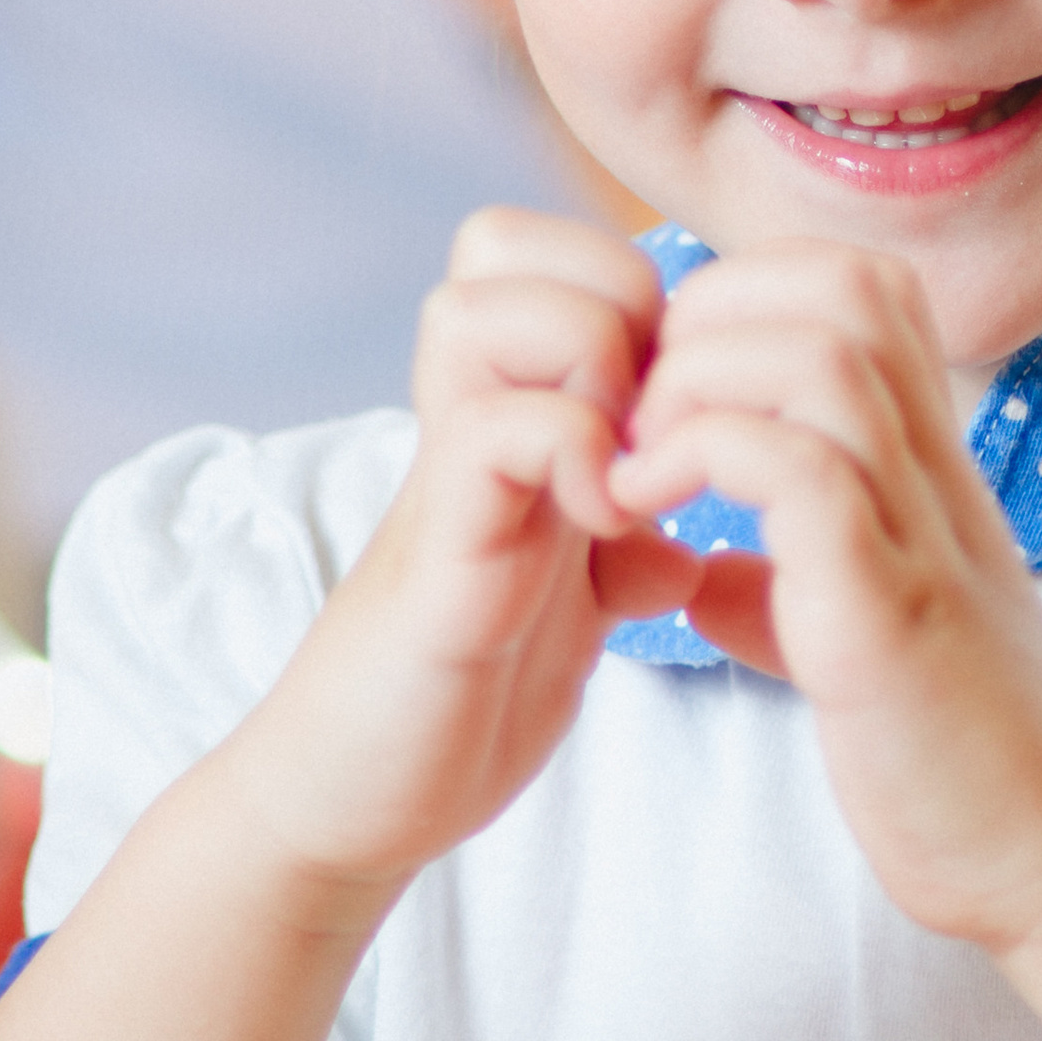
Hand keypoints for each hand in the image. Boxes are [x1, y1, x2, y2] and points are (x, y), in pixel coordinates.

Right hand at [214, 209, 699, 907]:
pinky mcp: (434, 561)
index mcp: (501, 418)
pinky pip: (491, 435)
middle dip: (610, 302)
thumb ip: (613, 554)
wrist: (358, 800)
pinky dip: (569, 456)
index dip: (623, 286)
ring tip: (622, 468)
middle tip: (649, 418)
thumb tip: (683, 552)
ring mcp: (439, 481)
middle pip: (498, 240)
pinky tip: (606, 531)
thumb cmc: (460, 695)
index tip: (667, 395)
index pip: (537, 251)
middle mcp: (461, 422)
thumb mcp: (566, 604)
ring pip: (481, 307)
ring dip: (585, 365)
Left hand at [606, 241, 1041, 955]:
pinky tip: (647, 512)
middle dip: (711, 311)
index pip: (858, 288)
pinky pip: (807, 474)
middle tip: (637, 409)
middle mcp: (936, 476)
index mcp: (927, 469)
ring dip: (700, 381)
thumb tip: (702, 573)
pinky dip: (707, 461)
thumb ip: (781, 589)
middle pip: (841, 286)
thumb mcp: (858, 639)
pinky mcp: (892, 614)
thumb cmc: (960, 759)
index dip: (745, 295)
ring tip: (638, 459)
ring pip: (823, 355)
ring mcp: (921, 535)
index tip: (668, 383)